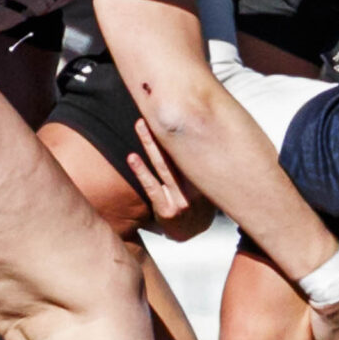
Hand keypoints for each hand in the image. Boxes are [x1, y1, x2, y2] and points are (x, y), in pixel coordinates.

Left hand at [123, 119, 216, 240]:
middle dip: (164, 130)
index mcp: (206, 176)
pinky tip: (132, 157)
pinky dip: (141, 171)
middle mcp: (196, 187)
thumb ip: (200, 160)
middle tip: (153, 107)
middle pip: (178, 152)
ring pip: (163, 166)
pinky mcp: (167, 211)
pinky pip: (152, 187)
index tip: (177, 106)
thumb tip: (200, 125)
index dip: (185, 127)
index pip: (196, 147)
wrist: (191, 232)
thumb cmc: (195, 199)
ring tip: (141, 124)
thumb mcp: (206, 179)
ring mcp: (182, 200)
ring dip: (150, 143)